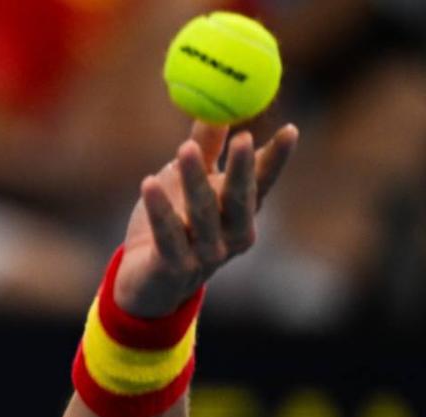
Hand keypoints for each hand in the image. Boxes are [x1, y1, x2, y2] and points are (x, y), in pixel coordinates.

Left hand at [116, 121, 298, 317]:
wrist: (146, 285)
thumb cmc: (173, 229)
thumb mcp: (189, 187)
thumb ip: (205, 152)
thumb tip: (218, 111)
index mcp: (239, 216)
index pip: (263, 184)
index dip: (277, 160)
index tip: (290, 129)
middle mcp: (230, 237)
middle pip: (240, 199)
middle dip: (244, 169)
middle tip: (243, 137)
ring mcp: (205, 255)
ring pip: (202, 214)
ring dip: (194, 180)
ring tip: (185, 148)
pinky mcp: (174, 267)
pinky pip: (166, 234)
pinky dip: (159, 209)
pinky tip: (149, 183)